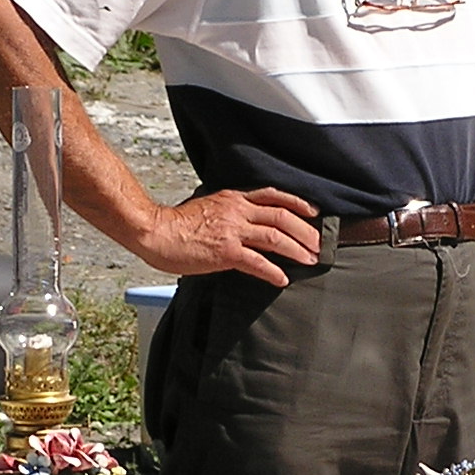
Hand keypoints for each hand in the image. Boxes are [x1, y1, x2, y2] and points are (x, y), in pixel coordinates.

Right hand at [132, 187, 320, 285]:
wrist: (155, 231)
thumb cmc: (177, 224)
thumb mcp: (209, 206)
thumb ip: (230, 211)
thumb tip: (246, 222)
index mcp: (234, 199)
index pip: (273, 196)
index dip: (297, 203)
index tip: (313, 212)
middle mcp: (237, 211)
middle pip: (282, 217)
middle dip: (305, 231)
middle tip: (318, 244)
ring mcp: (232, 231)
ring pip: (275, 237)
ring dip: (296, 250)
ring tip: (310, 260)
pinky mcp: (225, 252)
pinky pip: (257, 262)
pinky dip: (273, 271)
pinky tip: (282, 279)